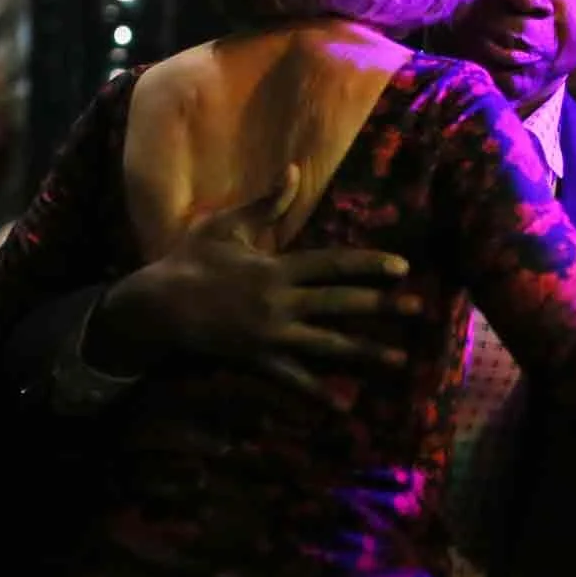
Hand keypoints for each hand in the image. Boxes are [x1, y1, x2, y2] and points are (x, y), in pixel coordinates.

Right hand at [88, 166, 420, 402]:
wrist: (157, 306)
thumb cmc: (191, 260)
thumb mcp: (228, 225)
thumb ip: (266, 201)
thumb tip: (294, 169)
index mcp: (277, 268)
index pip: (334, 264)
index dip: (369, 265)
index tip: (402, 267)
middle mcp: (281, 302)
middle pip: (341, 305)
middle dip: (382, 307)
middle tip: (418, 311)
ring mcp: (271, 335)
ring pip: (328, 344)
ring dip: (367, 353)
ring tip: (402, 361)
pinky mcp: (257, 360)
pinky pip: (293, 380)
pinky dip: (318, 394)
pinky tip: (343, 407)